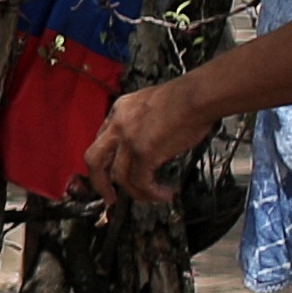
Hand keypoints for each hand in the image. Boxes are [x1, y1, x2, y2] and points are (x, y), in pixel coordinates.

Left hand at [76, 72, 219, 209]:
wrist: (197, 95)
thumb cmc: (187, 97)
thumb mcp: (153, 102)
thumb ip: (145, 120)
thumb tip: (152, 140)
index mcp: (120, 109)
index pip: (102, 139)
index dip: (107, 159)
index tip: (113, 171)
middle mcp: (119, 124)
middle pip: (94, 160)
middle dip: (99, 183)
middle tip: (109, 197)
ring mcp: (128, 139)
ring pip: (118, 176)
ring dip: (135, 193)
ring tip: (152, 197)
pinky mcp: (143, 152)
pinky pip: (140, 182)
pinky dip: (151, 193)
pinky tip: (165, 194)